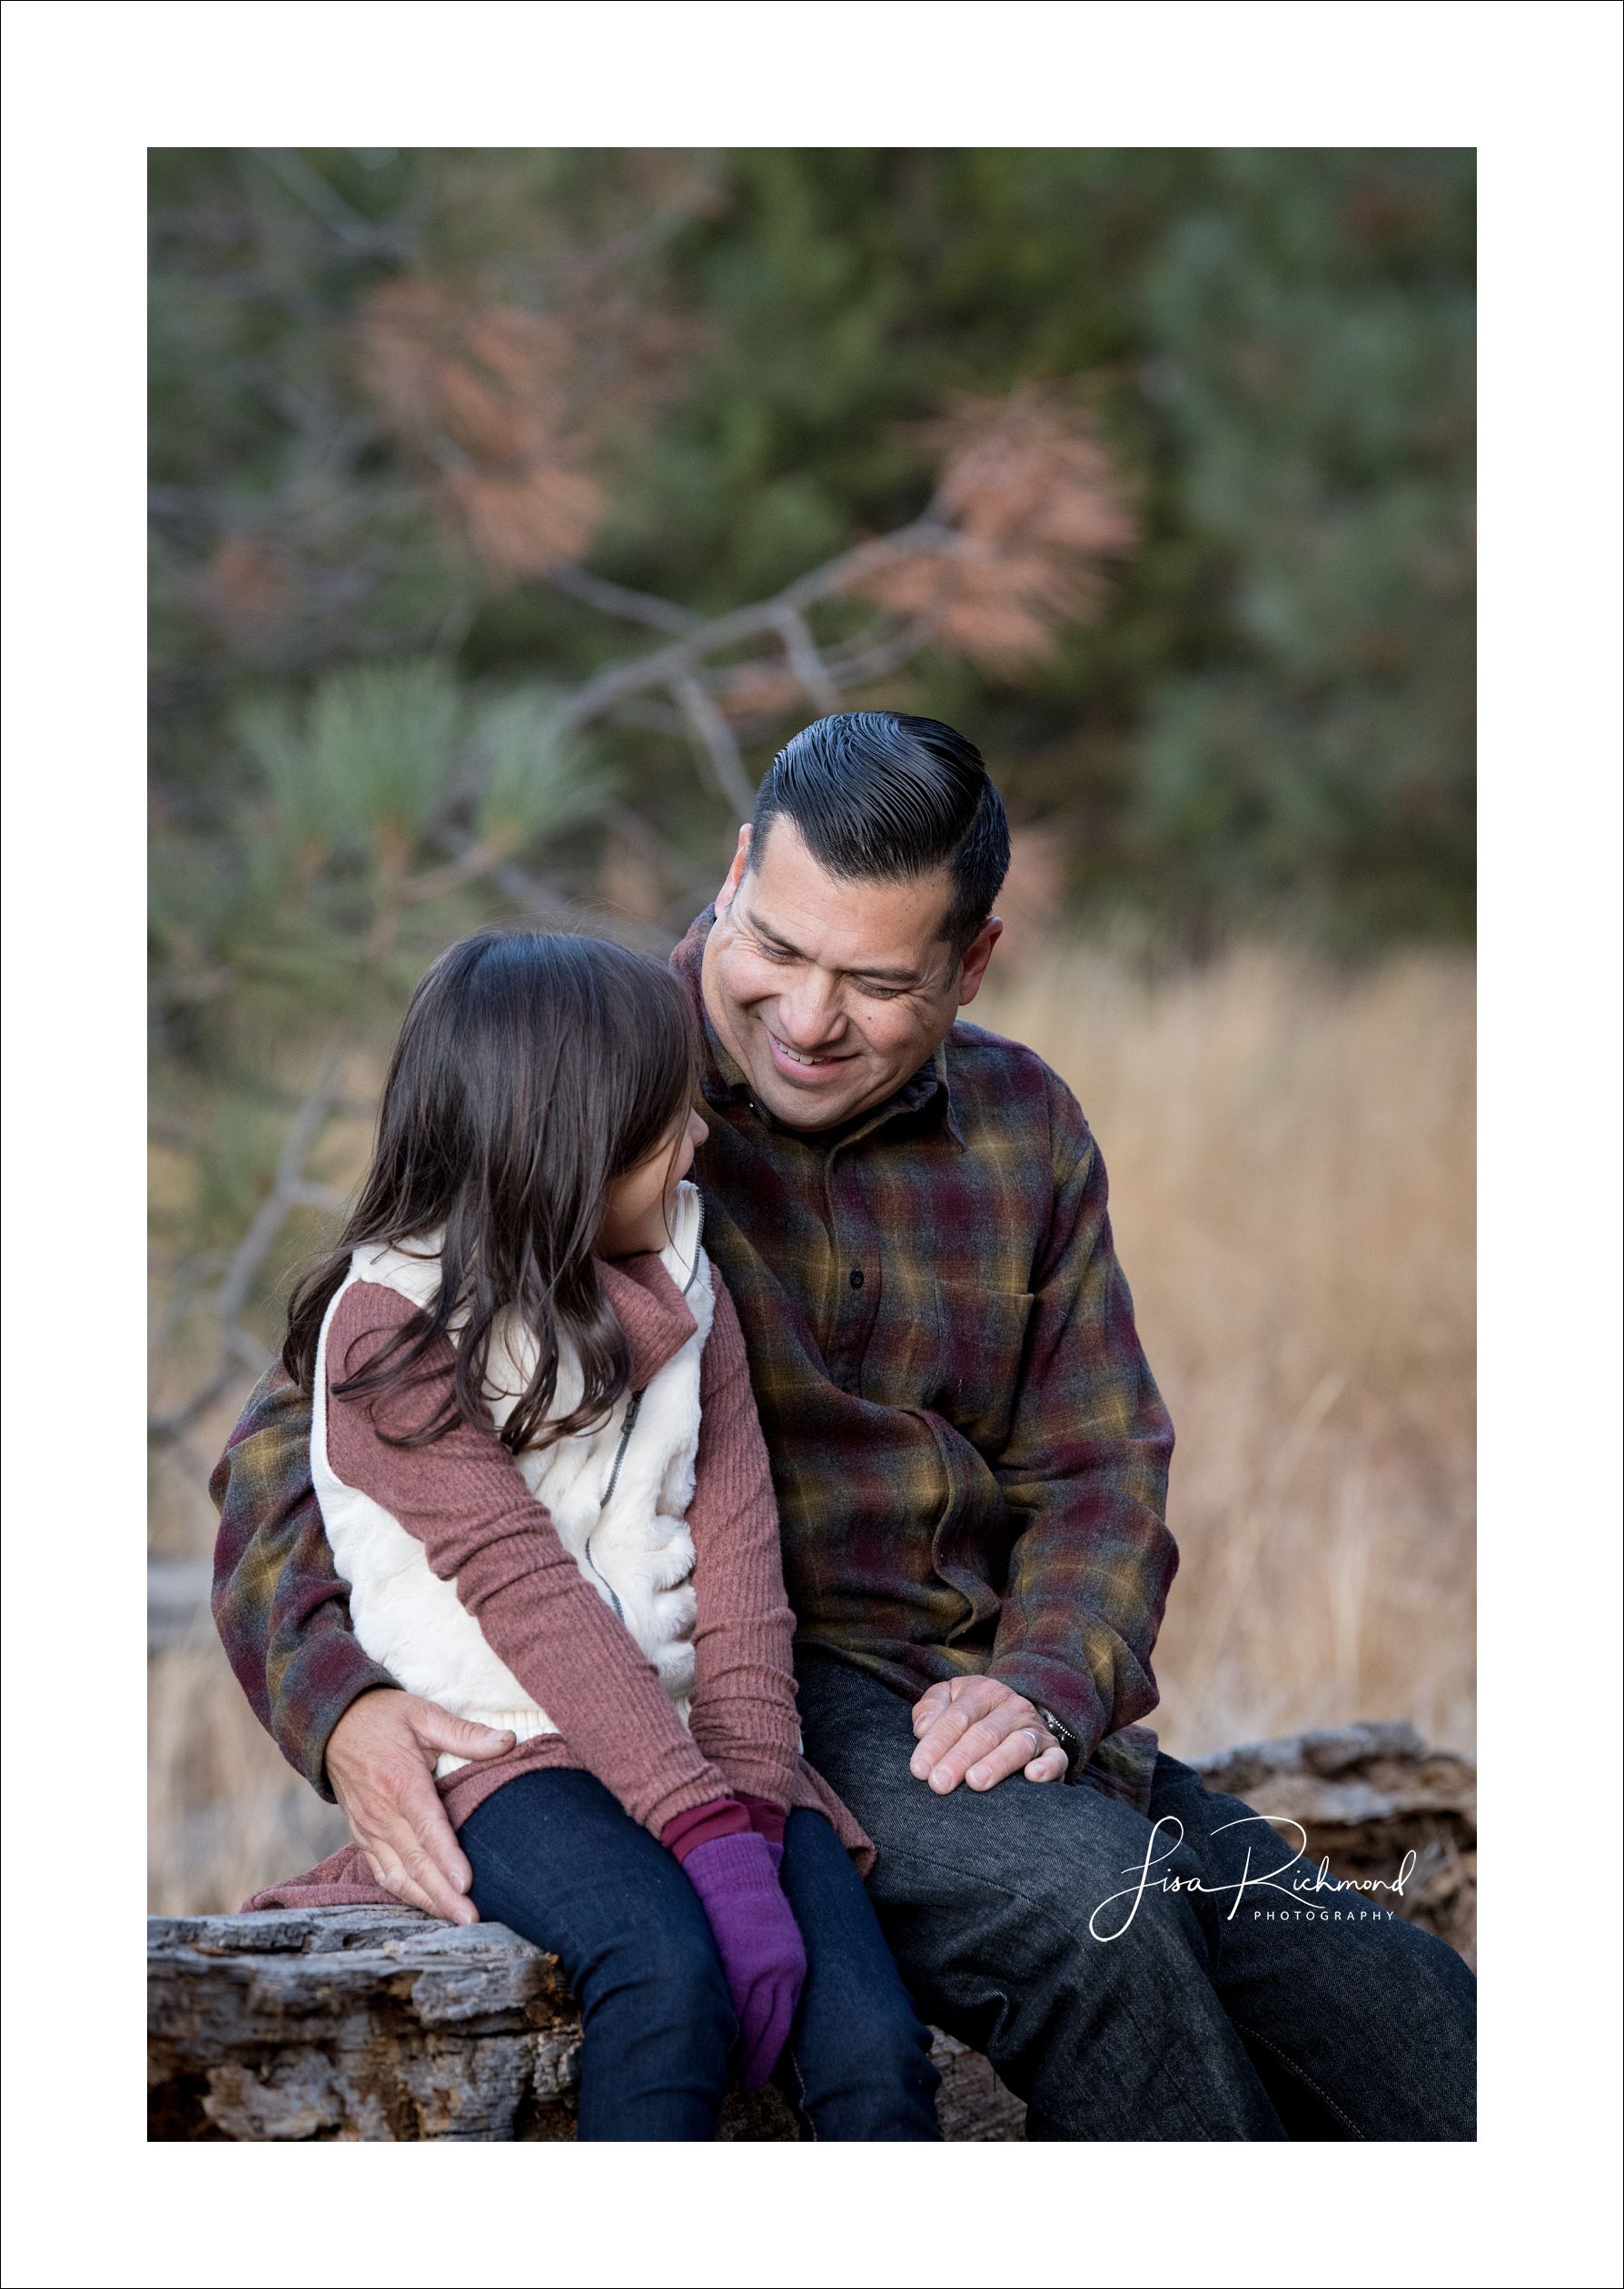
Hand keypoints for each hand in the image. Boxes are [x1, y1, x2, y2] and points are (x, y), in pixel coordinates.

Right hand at [325, 1689, 514, 1924]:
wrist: (333, 1724)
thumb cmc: (385, 1718)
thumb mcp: (425, 1714)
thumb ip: (465, 1733)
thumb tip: (507, 1740)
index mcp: (400, 1781)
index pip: (427, 1827)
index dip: (446, 1858)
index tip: (466, 1883)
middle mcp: (382, 1812)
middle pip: (414, 1862)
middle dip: (442, 1895)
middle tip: (470, 1919)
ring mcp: (369, 1829)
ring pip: (397, 1876)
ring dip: (426, 1901)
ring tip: (455, 1919)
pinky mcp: (362, 1837)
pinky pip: (382, 1873)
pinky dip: (404, 1894)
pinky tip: (427, 1905)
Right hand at [681, 1832, 806, 2090]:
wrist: (731, 1862)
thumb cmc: (749, 1898)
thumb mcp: (775, 1938)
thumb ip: (773, 1971)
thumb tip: (762, 2002)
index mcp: (794, 1965)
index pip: (785, 2024)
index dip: (771, 2052)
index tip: (760, 2072)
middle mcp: (782, 1971)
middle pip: (771, 2032)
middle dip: (758, 2062)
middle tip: (747, 2083)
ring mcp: (757, 1968)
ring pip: (750, 2026)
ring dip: (740, 2053)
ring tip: (730, 2075)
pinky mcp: (733, 1962)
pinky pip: (731, 2007)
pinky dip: (726, 2030)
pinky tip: (717, 2044)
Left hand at [909, 1677, 1068, 1794]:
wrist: (1015, 1717)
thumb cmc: (972, 1715)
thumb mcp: (948, 1700)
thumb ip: (930, 1708)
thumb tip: (922, 1729)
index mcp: (984, 1691)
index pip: (958, 1716)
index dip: (937, 1742)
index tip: (919, 1769)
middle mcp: (1013, 1706)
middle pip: (984, 1733)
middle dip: (959, 1758)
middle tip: (939, 1784)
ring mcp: (1035, 1728)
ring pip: (1018, 1744)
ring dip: (996, 1764)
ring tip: (975, 1782)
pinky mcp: (1054, 1751)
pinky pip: (1056, 1758)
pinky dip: (1047, 1767)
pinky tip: (1032, 1776)